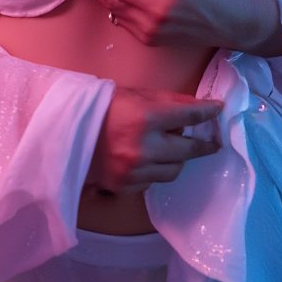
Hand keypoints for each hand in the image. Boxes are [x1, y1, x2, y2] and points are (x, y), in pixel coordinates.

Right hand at [86, 86, 222, 193]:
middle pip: (188, 150)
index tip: (218, 110)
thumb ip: (167, 101)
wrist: (63, 131)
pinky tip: (149, 159)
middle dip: (203, 144)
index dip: (207, 112)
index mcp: (145, 117)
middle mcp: (143, 147)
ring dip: (177, 158)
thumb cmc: (100, 107)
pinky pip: (153, 181)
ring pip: (173, 170)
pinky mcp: (125, 187)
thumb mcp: (134, 94)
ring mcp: (134, 171)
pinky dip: (156, 170)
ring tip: (172, 149)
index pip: (188, 116)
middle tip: (212, 142)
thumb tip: (196, 106)